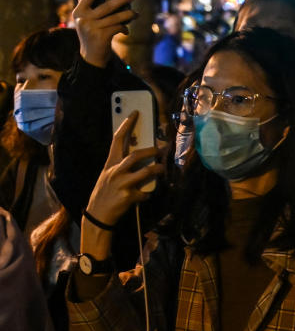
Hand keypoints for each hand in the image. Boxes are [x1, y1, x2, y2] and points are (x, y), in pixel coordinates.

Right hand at [72, 0, 136, 67]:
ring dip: (128, 15)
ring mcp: (91, 27)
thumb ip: (85, 5)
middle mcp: (83, 18)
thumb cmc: (91, 35)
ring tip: (136, 13)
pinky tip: (125, 30)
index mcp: (78, 12)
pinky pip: (118, 27)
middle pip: (107, 5)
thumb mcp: (85, 20)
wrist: (91, 57)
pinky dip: (124, 28)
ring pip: (115, 17)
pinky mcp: (101, 36)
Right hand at [82, 112, 163, 258]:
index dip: (126, 126)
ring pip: (145, 172)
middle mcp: (114, 172)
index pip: (117, 141)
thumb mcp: (108, 177)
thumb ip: (120, 166)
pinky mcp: (128, 197)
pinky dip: (148, 193)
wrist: (97, 217)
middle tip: (161, 150)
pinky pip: (145, 192)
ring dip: (157, 170)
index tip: (135, 114)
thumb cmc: (104, 194)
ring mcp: (121, 184)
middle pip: (136, 155)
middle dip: (151, 151)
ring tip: (162, 169)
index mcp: (109, 165)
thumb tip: (139, 155)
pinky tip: (146, 196)